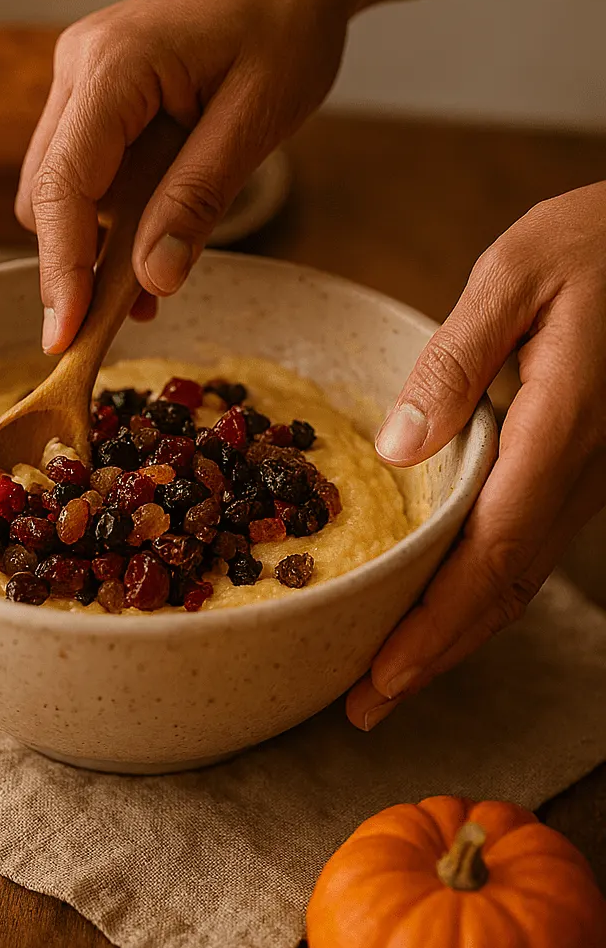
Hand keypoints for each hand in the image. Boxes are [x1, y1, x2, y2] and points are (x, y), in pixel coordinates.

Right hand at [15, 0, 353, 351]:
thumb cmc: (288, 28)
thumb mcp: (257, 121)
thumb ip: (198, 199)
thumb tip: (151, 281)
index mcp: (112, 65)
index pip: (63, 186)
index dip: (61, 268)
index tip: (65, 337)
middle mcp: (77, 66)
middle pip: (44, 194)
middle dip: (72, 265)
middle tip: (116, 328)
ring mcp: (79, 77)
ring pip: (57, 189)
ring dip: (94, 244)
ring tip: (148, 292)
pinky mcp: (94, 94)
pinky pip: (83, 171)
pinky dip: (110, 217)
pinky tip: (151, 250)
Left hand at [347, 182, 605, 729]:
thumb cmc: (597, 241)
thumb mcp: (516, 275)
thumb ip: (455, 360)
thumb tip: (398, 448)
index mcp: (557, 432)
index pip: (491, 556)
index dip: (435, 627)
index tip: (381, 678)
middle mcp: (578, 470)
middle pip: (505, 589)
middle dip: (434, 654)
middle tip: (364, 706)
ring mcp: (586, 473)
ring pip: (520, 576)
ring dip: (456, 632)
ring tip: (390, 674)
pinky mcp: (580, 462)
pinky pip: (529, 544)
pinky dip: (481, 589)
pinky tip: (441, 601)